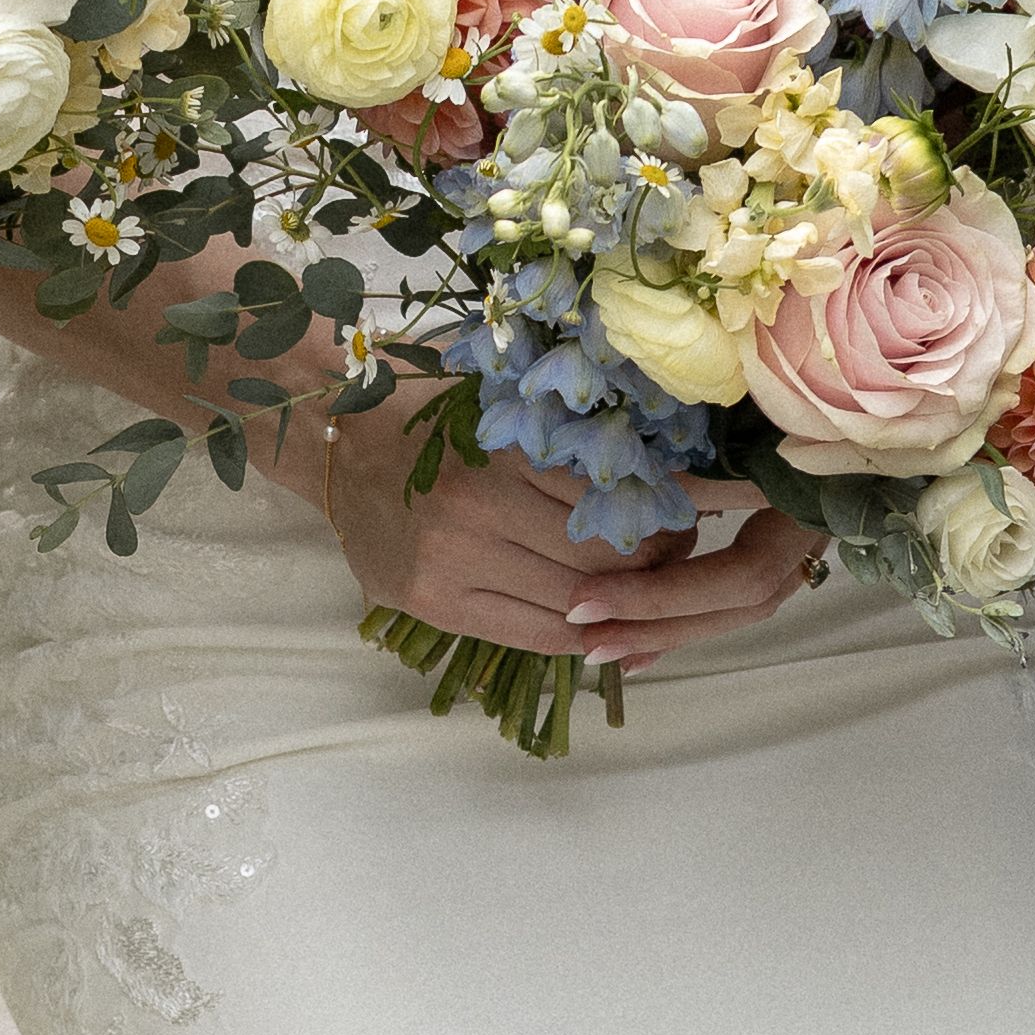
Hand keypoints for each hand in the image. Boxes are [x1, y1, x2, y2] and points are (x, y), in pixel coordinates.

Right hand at [308, 406, 814, 666]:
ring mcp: (451, 563)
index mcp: (505, 448)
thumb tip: (687, 459)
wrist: (338, 440)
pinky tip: (602, 617)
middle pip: (605, 558)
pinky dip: (584, 632)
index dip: (672, 511)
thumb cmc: (434, 405)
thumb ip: (583, 428)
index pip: (621, 498)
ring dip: (626, 601)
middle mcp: (476, 510)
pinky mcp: (435, 603)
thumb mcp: (512, 398)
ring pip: (578, 602)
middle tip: (678, 547)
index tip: (695, 508)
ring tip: (642, 580)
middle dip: (658, 560)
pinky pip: (536, 636)